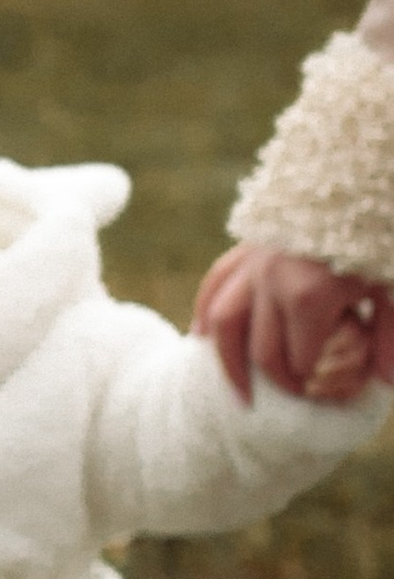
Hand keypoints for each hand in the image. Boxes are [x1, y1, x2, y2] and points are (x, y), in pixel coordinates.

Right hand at [193, 244, 392, 403]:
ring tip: (237, 391)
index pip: (298, 361)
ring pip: (224, 324)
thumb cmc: (377, 240)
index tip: (319, 392)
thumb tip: (386, 382)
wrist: (355, 184)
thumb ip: (387, 333)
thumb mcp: (390, 286)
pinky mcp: (245, 247)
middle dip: (276, 380)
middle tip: (291, 394)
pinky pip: (214, 285)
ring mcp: (253, 263)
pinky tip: (202, 337)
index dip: (308, 384)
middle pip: (262, 351)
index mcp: (309, 295)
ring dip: (228, 362)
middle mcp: (272, 281)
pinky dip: (205, 312)